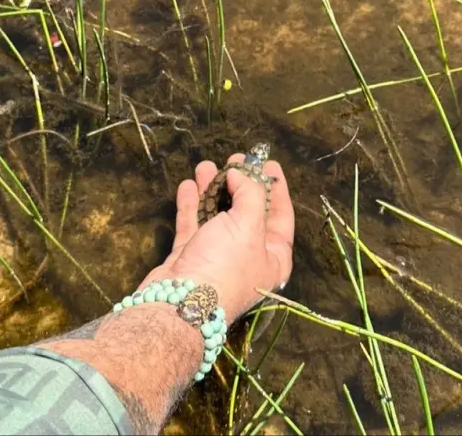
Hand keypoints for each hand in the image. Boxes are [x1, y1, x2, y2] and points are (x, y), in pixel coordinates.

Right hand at [138, 154, 294, 324]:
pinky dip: (191, 204)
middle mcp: (248, 257)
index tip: (268, 163)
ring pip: (217, 215)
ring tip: (206, 165)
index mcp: (273, 257)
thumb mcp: (248, 225)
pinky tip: (188, 185)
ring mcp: (218, 256)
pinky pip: (193, 224)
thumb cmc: (225, 264)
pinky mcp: (191, 256)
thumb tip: (240, 173)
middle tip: (234, 159)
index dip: (277, 188)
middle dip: (240, 184)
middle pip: (247, 212)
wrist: (179, 301)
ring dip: (212, 189)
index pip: (281, 215)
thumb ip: (250, 193)